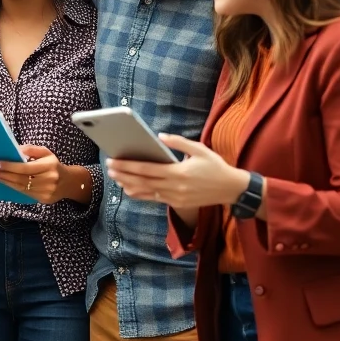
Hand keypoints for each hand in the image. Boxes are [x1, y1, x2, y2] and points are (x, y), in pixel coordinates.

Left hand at [0, 145, 73, 204]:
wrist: (68, 182)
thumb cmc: (52, 164)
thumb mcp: (45, 152)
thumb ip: (31, 149)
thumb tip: (15, 149)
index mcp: (49, 165)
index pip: (25, 167)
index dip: (10, 166)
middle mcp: (49, 179)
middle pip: (22, 178)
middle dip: (5, 174)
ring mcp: (47, 191)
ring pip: (22, 188)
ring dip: (7, 182)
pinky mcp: (44, 199)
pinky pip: (25, 193)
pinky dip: (14, 187)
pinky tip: (6, 182)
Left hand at [105, 134, 250, 209]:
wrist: (231, 189)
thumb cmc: (215, 166)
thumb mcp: (199, 149)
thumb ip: (178, 142)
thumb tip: (159, 137)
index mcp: (178, 172)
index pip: (147, 169)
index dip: (128, 165)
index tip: (114, 161)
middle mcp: (175, 187)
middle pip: (142, 181)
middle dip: (123, 174)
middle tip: (108, 168)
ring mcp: (175, 197)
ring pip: (146, 192)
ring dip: (129, 185)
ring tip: (115, 178)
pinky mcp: (177, 203)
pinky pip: (154, 199)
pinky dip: (140, 194)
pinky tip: (130, 189)